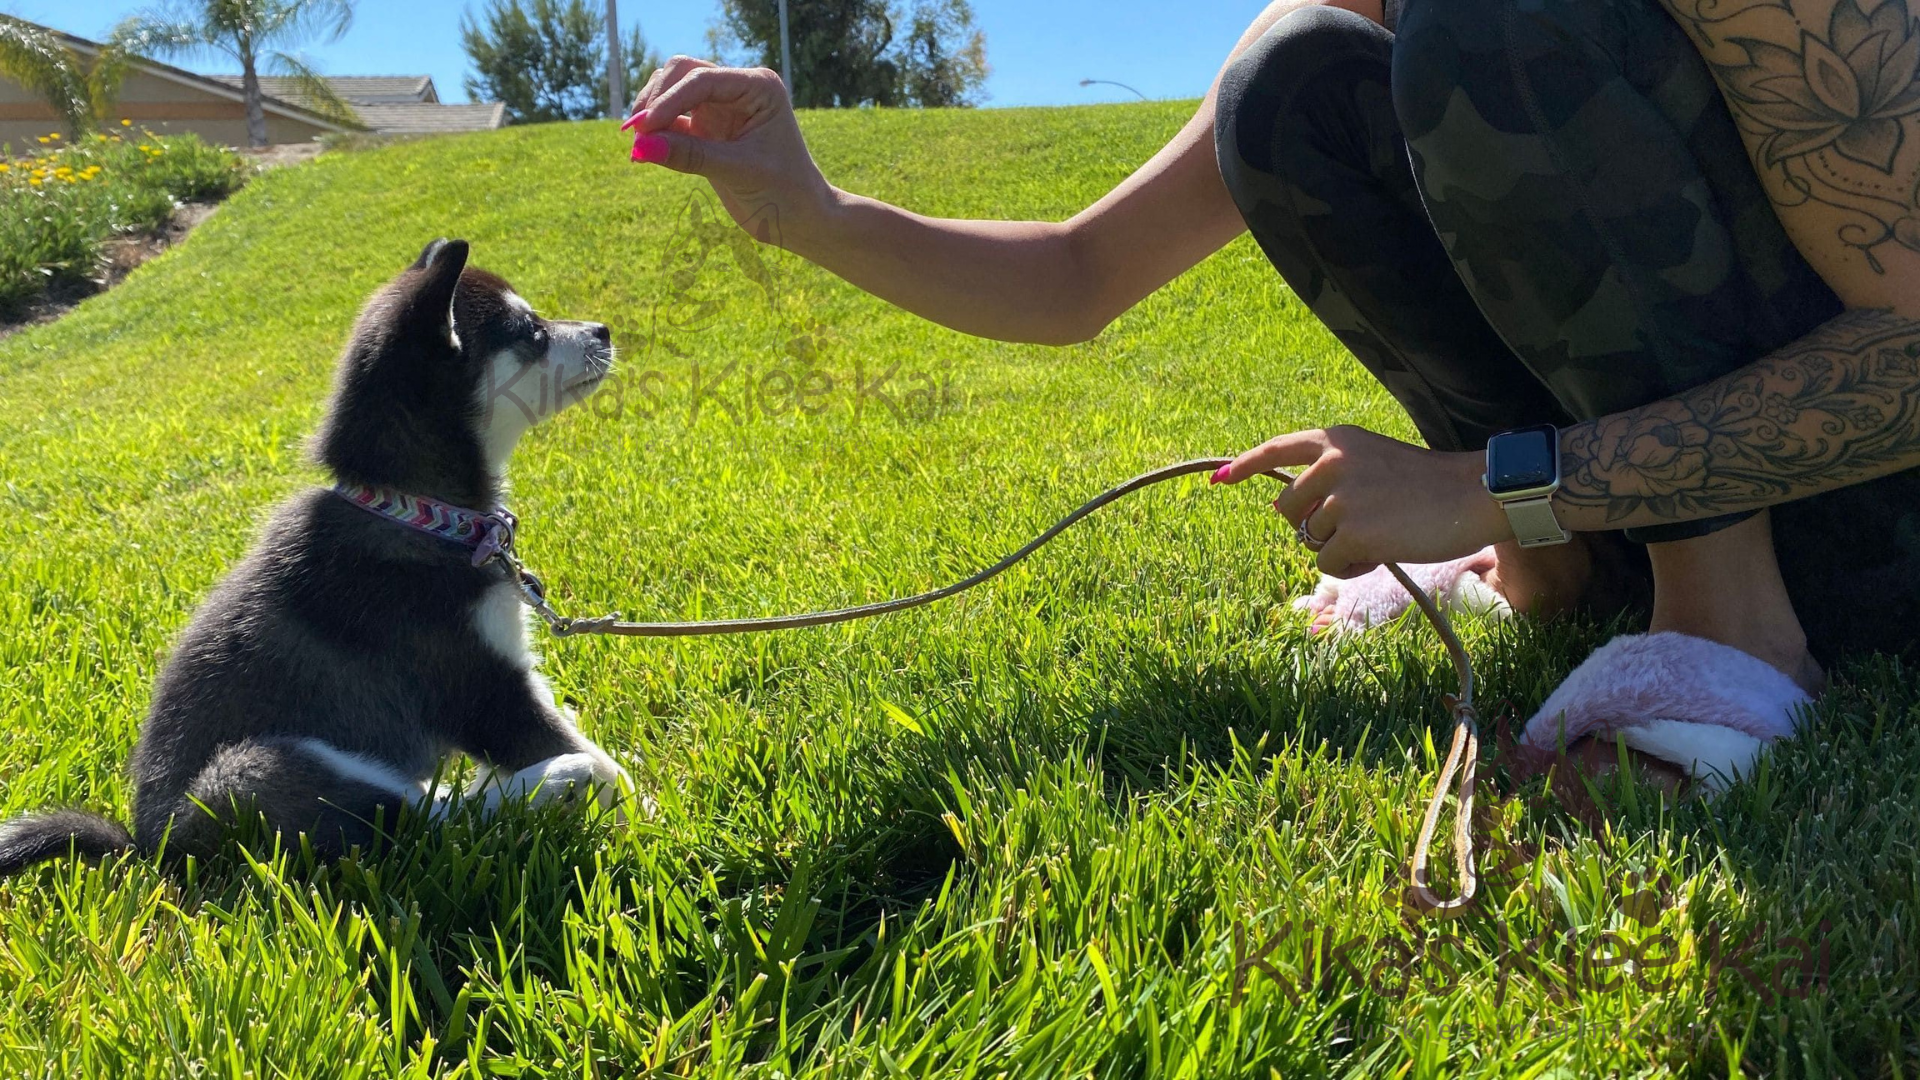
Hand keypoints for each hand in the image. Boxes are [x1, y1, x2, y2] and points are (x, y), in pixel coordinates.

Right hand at [625, 58, 834, 243]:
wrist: (802, 219)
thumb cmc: (784, 194)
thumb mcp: (738, 173)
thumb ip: (691, 157)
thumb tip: (640, 147)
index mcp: (758, 86)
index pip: (703, 81)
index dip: (669, 102)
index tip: (644, 128)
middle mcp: (739, 88)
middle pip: (682, 73)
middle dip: (656, 100)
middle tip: (636, 135)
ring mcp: (722, 106)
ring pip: (672, 89)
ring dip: (652, 111)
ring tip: (638, 145)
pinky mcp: (707, 127)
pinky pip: (673, 118)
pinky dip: (656, 130)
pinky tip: (642, 151)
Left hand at [1212, 426, 1513, 576]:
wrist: (1473, 494)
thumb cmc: (1429, 484)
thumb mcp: (1374, 461)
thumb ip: (1332, 475)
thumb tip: (1284, 510)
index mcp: (1336, 440)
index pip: (1277, 449)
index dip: (1246, 466)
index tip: (1221, 480)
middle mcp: (1331, 463)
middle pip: (1288, 511)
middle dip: (1314, 527)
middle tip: (1361, 524)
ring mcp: (1340, 498)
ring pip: (1310, 541)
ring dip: (1340, 548)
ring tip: (1383, 534)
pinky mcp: (1353, 533)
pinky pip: (1330, 564)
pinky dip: (1351, 567)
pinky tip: (1383, 551)